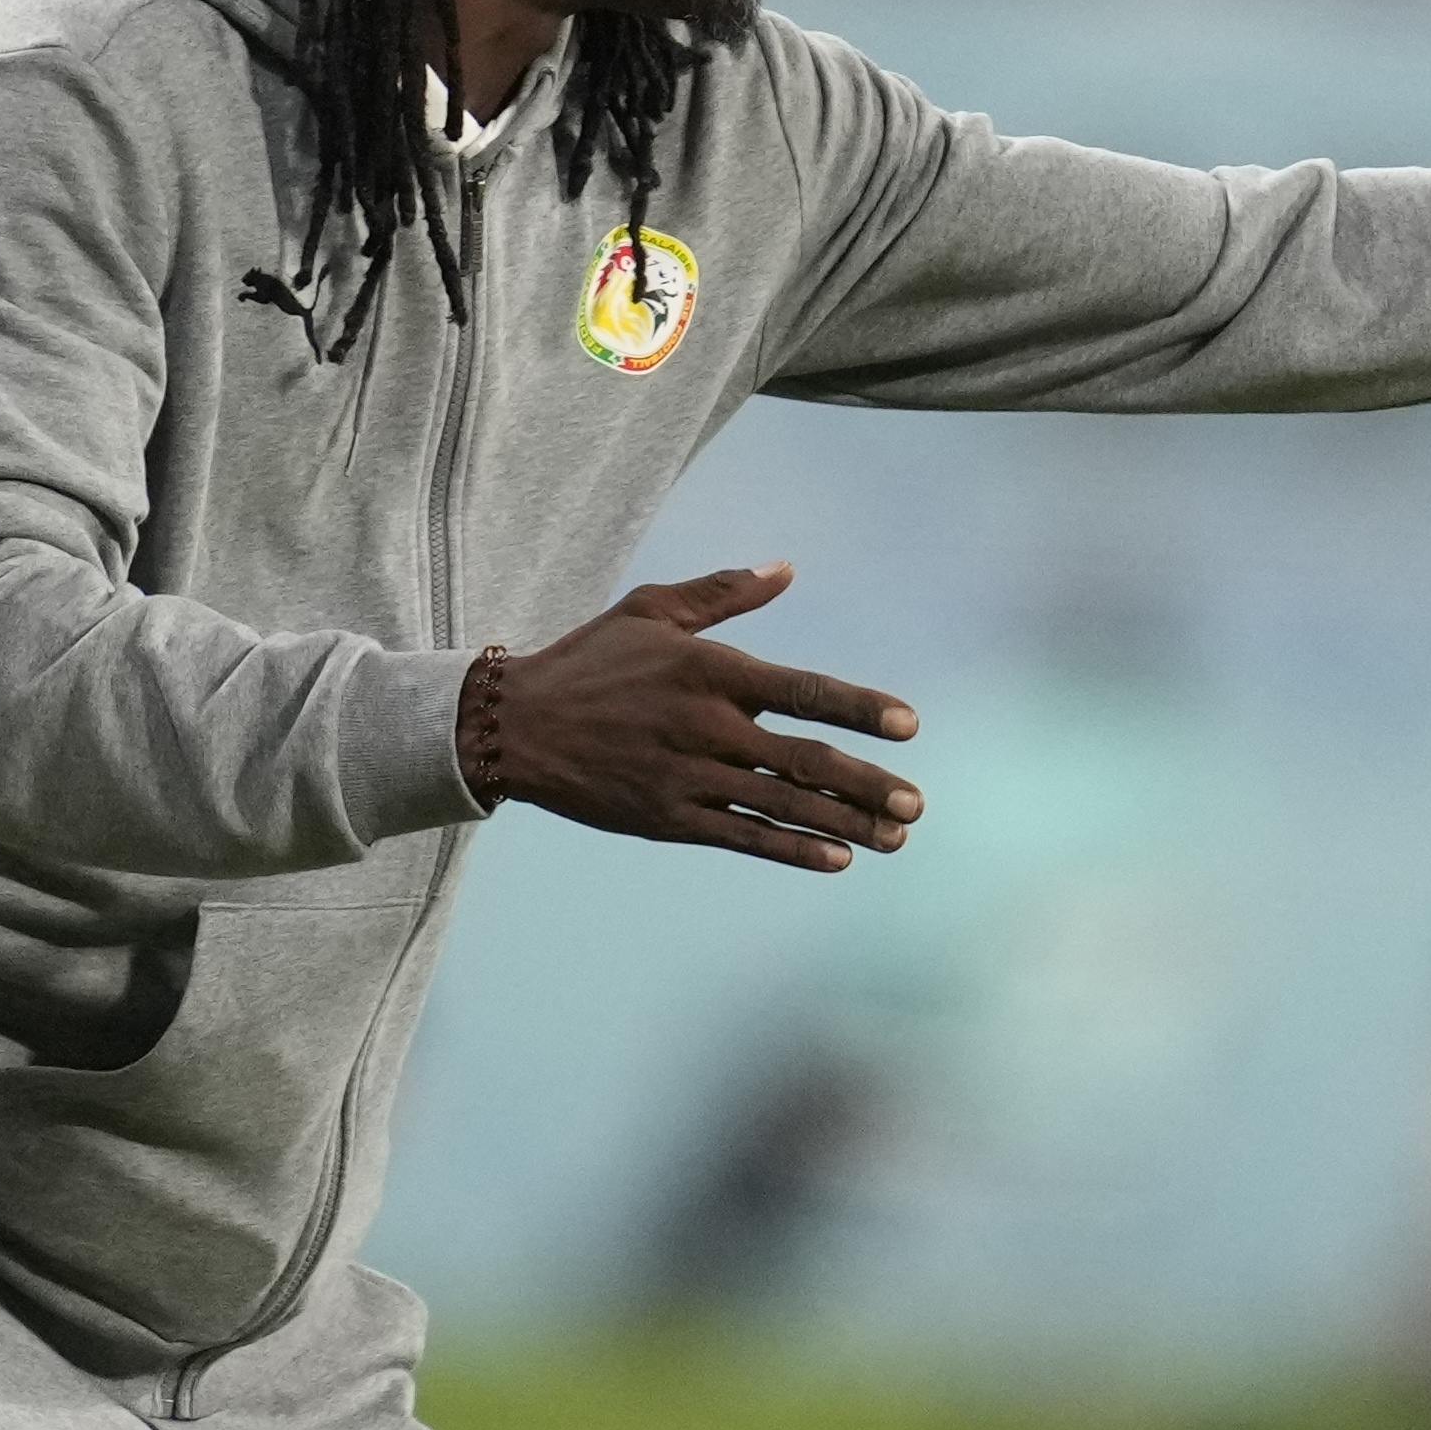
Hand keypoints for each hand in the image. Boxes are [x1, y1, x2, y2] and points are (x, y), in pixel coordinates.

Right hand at [484, 563, 922, 872]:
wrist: (515, 726)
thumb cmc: (590, 661)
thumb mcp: (652, 610)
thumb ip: (724, 594)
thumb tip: (787, 569)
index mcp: (710, 671)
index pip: (803, 691)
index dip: (860, 709)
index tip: (909, 726)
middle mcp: (706, 727)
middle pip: (803, 761)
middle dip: (866, 785)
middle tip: (915, 806)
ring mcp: (687, 778)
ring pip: (781, 806)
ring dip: (844, 824)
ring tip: (895, 837)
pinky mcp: (668, 819)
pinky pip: (742, 838)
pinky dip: (792, 850)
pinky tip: (837, 860)